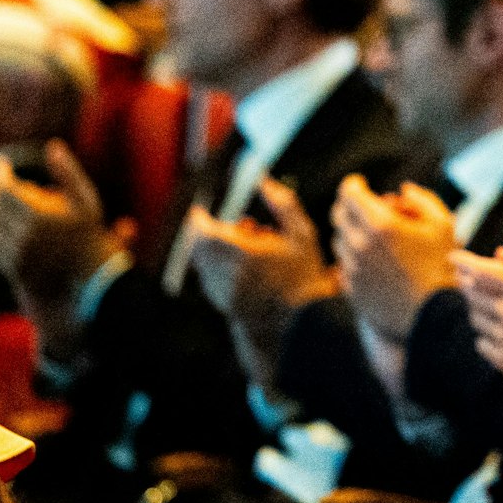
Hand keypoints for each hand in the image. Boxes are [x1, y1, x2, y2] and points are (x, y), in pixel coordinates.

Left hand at [0, 141, 126, 351]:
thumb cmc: (92, 234)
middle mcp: (23, 239)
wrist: (91, 278)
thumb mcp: (86, 199)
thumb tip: (52, 146)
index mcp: (39, 219)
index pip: (6, 190)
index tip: (0, 162)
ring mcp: (16, 256)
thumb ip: (67, 172)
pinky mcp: (13, 269)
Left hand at [186, 179, 337, 327]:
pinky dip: (217, 267)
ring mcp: (222, 290)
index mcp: (244, 253)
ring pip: (202, 262)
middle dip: (208, 233)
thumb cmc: (304, 274)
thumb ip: (282, 204)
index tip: (199, 211)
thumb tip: (263, 180)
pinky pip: (209, 278)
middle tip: (236, 228)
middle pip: (198, 247)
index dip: (197, 220)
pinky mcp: (222, 302)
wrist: (301, 322)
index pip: (204, 232)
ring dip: (214, 250)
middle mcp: (227, 273)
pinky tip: (245, 267)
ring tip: (248, 247)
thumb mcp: (302, 234)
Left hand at [333, 175, 458, 342]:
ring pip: (339, 240)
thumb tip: (404, 190)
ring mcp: (353, 268)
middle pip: (338, 215)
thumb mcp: (443, 225)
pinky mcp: (352, 288)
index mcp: (381, 224)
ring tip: (371, 236)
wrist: (434, 317)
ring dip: (350, 232)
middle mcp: (360, 245)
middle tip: (362, 206)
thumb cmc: (442, 267)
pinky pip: (343, 265)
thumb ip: (422, 200)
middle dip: (349, 205)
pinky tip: (371, 260)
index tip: (359, 183)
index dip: (353, 184)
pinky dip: (352, 256)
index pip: (349, 193)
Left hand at [457, 228, 502, 393]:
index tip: (454, 255)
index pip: (482, 272)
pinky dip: (484, 333)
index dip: (466, 262)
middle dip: (467, 282)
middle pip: (473, 294)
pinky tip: (492, 329)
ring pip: (476, 318)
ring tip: (478, 301)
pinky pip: (482, 342)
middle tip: (465, 276)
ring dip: (475, 307)